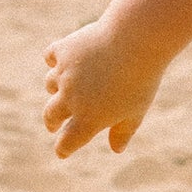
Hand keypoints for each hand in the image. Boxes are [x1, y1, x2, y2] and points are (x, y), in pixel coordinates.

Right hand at [42, 17, 161, 158]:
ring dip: (55, 88)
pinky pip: (50, 57)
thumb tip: (116, 149)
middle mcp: (71, 99)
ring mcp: (64, 74)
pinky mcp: (63, 50)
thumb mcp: (136, 111)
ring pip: (50, 84)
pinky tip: (60, 60)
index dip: (64, 149)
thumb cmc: (141, 80)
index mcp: (89, 119)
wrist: (135, 41)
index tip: (62, 151)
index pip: (68, 142)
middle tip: (53, 124)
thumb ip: (123, 131)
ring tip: (64, 87)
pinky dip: (54, 59)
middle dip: (52, 121)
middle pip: (51, 115)